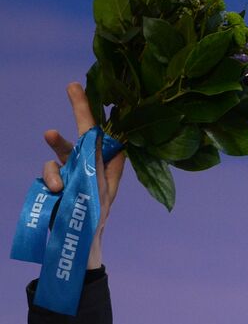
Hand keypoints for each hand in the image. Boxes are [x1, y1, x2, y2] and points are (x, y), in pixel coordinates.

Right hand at [42, 82, 124, 268]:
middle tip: (73, 87)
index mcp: (101, 163)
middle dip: (77, 111)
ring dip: (57, 166)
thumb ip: (112, 165)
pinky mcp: (53, 182)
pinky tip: (57, 192)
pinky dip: (52, 179)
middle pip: (77, 135)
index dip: (93, 108)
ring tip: (61, 186)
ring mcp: (67, 172)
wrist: (76, 240)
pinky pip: (49, 171)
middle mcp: (84, 164)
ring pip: (58, 155)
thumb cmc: (95, 215)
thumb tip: (123, 142)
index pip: (100, 132)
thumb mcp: (107, 189)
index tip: (84, 84)